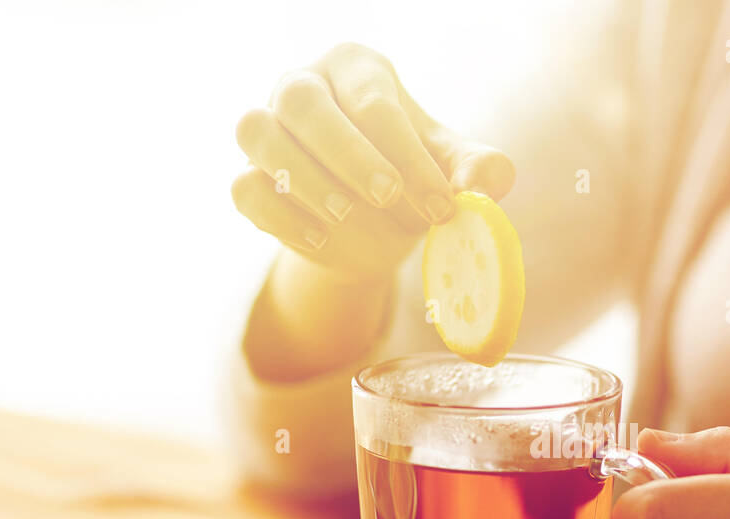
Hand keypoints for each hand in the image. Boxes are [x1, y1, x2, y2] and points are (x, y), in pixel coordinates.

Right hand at [232, 43, 514, 277]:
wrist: (373, 223)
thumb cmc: (413, 176)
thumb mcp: (453, 171)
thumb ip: (480, 171)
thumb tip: (485, 186)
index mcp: (358, 70)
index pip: (374, 102)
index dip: (408, 156)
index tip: (441, 206)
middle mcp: (304, 85)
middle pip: (303, 100)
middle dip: (348, 152)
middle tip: (389, 197)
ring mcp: (267, 126)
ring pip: (257, 131)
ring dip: (304, 177)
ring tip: (346, 215)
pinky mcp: (248, 174)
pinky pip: (244, 186)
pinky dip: (278, 214)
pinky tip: (319, 238)